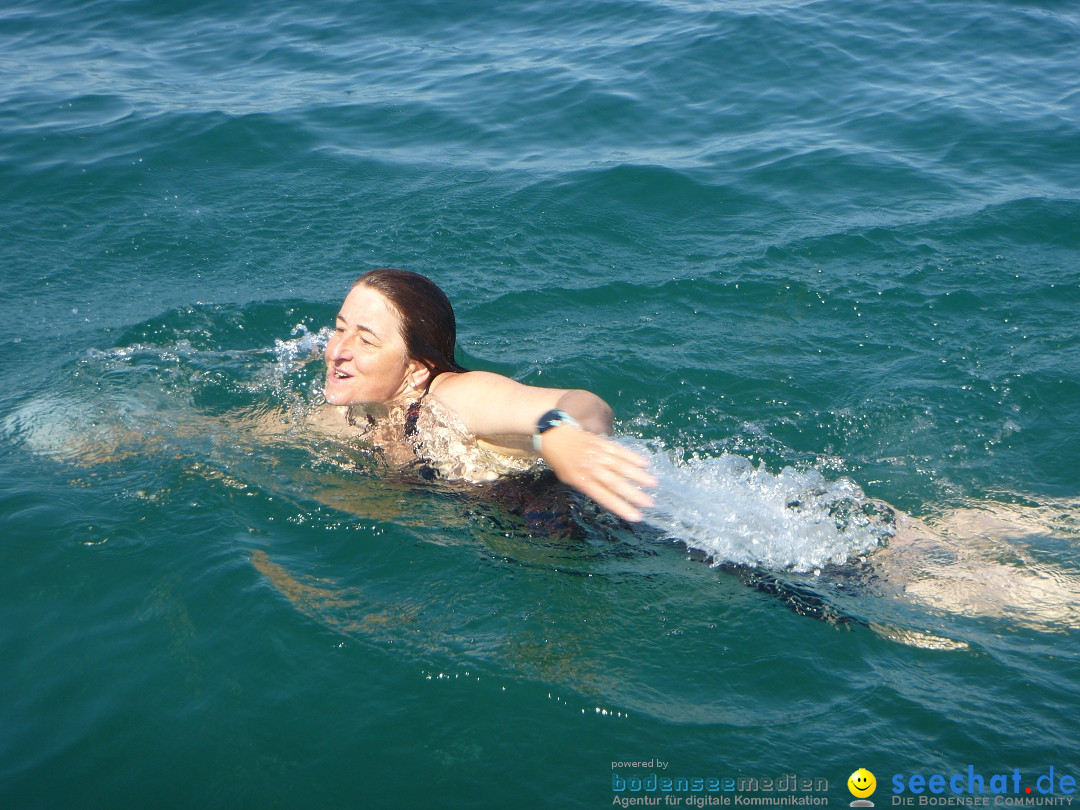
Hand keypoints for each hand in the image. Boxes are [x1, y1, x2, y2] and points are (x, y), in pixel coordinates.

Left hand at [539, 425, 656, 521]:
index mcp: (581, 481)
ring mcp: (597, 454)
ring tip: (653, 483)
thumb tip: (608, 495)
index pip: (604, 497)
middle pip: (615, 483)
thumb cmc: (561, 461)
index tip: (636, 516)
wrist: (555, 435)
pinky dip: (632, 456)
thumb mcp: (568, 479)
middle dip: (633, 494)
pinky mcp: (601, 442)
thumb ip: (587, 487)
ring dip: (638, 475)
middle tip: (650, 503)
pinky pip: (619, 450)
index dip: (621, 507)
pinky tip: (645, 463)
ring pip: (620, 466)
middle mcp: (590, 468)